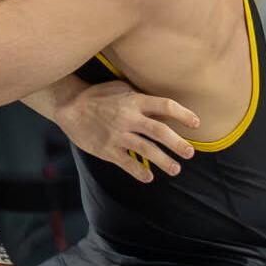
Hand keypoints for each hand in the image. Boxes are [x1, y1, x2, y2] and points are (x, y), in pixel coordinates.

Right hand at [54, 80, 198, 182]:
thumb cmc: (96, 95)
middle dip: (178, 144)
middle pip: (159, 132)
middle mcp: (128, 118)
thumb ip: (139, 96)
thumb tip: (161, 108)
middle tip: (190, 153)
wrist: (69, 107)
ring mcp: (118, 135)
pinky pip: (127, 163)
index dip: (183, 114)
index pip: (165, 106)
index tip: (196, 123)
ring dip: (164, 161)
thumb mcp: (120, 88)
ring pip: (146, 150)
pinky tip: (148, 177)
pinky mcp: (107, 149)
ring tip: (176, 169)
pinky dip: (139, 172)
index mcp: (134, 101)